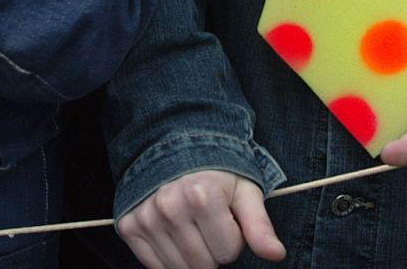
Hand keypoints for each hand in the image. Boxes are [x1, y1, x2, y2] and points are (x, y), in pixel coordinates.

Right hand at [116, 171, 285, 268]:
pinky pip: (154, 267)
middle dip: (212, 250)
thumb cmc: (216, 174)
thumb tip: (277, 254)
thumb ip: (260, 225)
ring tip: (191, 226)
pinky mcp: (129, 226)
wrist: (175, 150)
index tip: (225, 218)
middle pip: (203, 266)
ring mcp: (146, 217)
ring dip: (190, 256)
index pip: (227, 254)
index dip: (231, 239)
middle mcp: (169, 206)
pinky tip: (172, 234)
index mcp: (201, 195)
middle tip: (208, 223)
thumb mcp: (244, 192)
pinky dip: (168, 258)